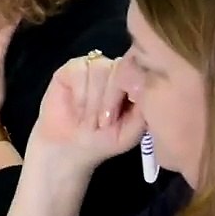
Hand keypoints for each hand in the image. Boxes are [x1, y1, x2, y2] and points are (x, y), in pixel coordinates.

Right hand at [31, 54, 143, 173]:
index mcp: (132, 83)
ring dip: (94, 99)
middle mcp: (114, 70)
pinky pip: (79, 70)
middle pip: (118, 69)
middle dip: (110, 99)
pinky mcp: (70, 68)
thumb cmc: (103, 140)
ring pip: (99, 69)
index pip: (139, 71)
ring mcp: (92, 66)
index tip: (124, 116)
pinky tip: (78, 109)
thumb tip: (144, 88)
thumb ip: (143, 111)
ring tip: (90, 120)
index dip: (131, 90)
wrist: (69, 149)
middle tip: (103, 124)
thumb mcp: (131, 132)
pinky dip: (80, 94)